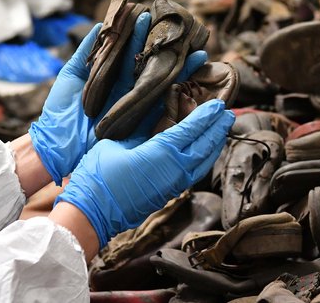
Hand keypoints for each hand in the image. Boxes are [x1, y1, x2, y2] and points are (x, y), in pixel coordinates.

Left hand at [29, 13, 207, 184]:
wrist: (60, 144)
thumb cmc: (61, 112)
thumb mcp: (70, 77)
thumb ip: (85, 52)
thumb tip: (101, 24)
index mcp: (113, 77)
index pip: (131, 51)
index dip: (143, 35)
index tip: (153, 15)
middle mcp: (128, 89)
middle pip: (152, 65)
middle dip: (169, 49)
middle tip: (186, 30)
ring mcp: (136, 105)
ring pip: (163, 83)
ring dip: (182, 68)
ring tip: (199, 52)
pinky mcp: (141, 121)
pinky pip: (163, 106)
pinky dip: (180, 93)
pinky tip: (193, 81)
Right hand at [56, 99, 235, 247]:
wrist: (91, 213)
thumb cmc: (98, 175)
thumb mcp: (118, 143)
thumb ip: (141, 130)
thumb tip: (157, 117)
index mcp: (163, 152)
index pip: (192, 129)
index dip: (207, 115)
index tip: (218, 105)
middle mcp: (175, 170)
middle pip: (205, 145)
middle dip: (218, 128)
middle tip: (228, 114)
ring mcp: (174, 185)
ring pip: (203, 162)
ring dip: (214, 145)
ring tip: (221, 131)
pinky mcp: (169, 194)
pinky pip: (194, 173)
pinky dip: (203, 159)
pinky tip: (202, 153)